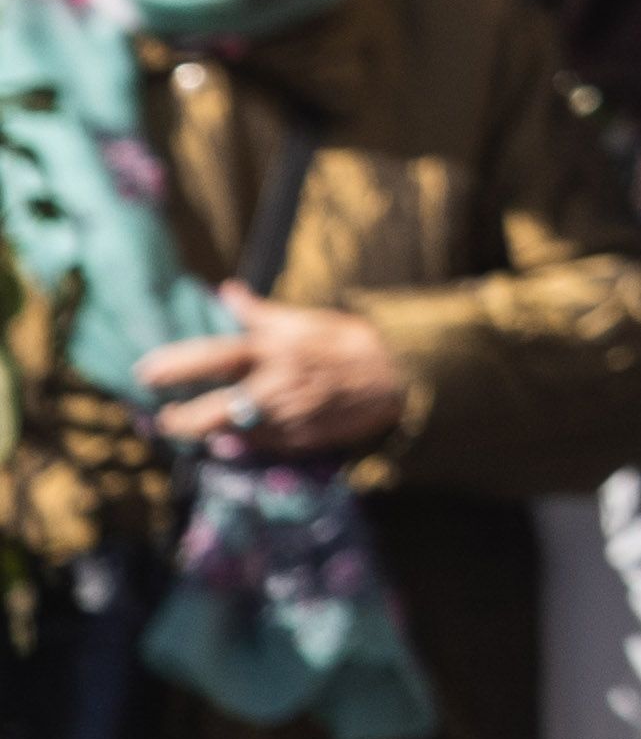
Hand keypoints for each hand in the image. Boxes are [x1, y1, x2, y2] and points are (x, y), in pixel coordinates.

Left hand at [139, 290, 405, 463]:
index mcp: (275, 352)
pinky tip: (232, 436)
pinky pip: (258, 447)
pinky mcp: (297, 442)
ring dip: (207, 433)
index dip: (175, 366)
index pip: (214, 358)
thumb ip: (261, 313)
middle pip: (211, 414)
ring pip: (229, 435)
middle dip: (179, 421)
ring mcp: (285, 420)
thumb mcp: (306, 321)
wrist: (398, 377)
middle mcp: (274, 388)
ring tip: (190, 428)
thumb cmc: (348, 343)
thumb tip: (227, 291)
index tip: (143, 372)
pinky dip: (241, 442)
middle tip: (162, 418)